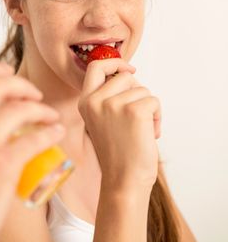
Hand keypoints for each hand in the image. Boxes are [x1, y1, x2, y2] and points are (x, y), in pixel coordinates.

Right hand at [78, 59, 159, 190]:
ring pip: (142, 89)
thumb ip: (107, 97)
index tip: (129, 70)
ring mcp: (112, 104)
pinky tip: (149, 134)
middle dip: (137, 92)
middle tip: (136, 116)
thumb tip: (128, 74)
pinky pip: (153, 100)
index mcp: (84, 102)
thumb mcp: (102, 120)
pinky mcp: (133, 110)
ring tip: (141, 129)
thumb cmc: (117, 153)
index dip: (114, 63)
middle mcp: (94, 100)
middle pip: (124, 76)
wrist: (123, 179)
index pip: (95, 66)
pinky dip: (157, 117)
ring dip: (148, 107)